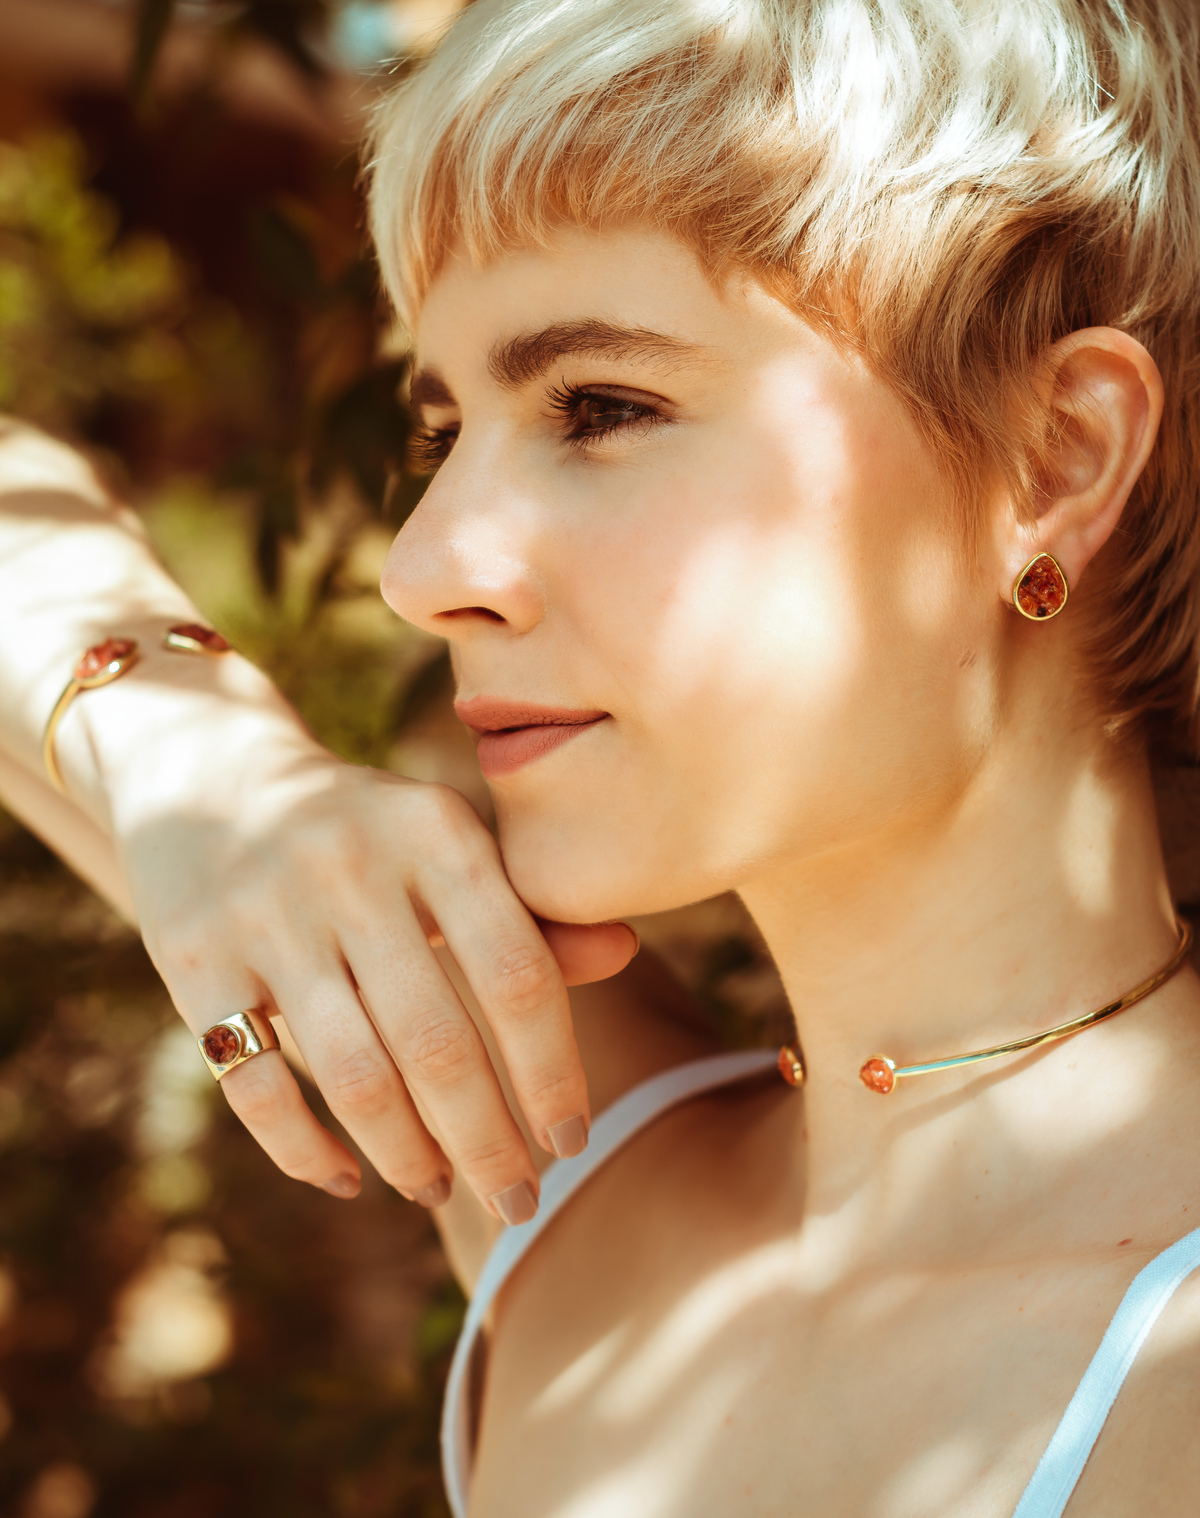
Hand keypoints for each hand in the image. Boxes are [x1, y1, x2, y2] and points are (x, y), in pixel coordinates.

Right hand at [110, 723, 634, 1217]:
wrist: (208, 776)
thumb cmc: (368, 831)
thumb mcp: (447, 844)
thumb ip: (529, 907)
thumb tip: (625, 952)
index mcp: (435, 833)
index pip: (517, 974)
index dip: (552, 1072)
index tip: (570, 1141)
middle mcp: (352, 868)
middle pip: (439, 1043)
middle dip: (489, 1143)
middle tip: (518, 1201)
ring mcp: (267, 916)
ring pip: (354, 1076)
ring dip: (407, 1156)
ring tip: (438, 1191)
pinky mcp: (195, 962)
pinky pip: (257, 1088)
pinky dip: (306, 1151)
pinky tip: (349, 1179)